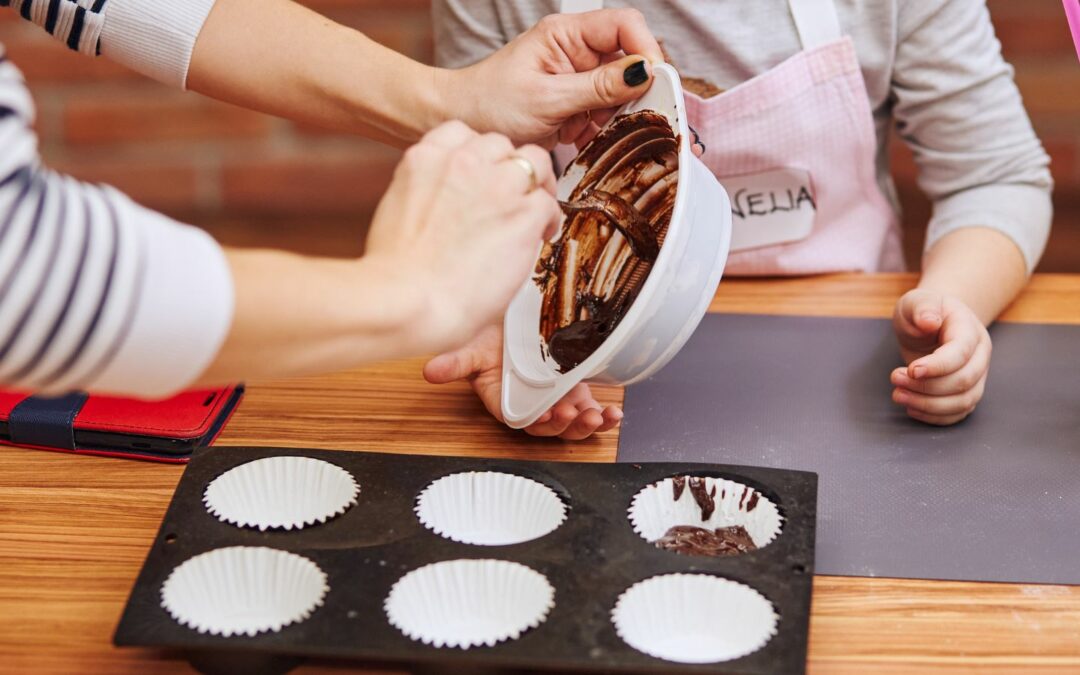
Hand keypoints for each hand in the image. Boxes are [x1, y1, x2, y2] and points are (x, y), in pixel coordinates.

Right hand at [364, 121, 559, 353]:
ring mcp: (496, 186)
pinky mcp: (522, 215)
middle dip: (508, 168)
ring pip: (536, 163)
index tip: (483, 174)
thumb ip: (427, 195)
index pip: (462, 133)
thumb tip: (445, 208)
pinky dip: (548, 220)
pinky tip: (540, 236)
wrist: (409, 303)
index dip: (478, 155)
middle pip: (501, 144)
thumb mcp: (397, 212)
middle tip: (511, 196)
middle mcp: (463, 163)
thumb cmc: (396, 275)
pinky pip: (548, 204)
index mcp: (426, 160)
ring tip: (532, 213)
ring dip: (536, 186)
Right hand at [423, 324, 622, 439]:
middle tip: (579, 416)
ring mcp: (555, 401)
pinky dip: (604, 415)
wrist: (513, 321)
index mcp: (507, 403)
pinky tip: (616, 412)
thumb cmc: (490, 338)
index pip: (522, 420)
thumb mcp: (473, 347)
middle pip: (551, 427)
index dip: (536, 422)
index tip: (549, 415)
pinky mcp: (574, 392)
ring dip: (588, 425)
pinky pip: (589, 410)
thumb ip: (456, 362)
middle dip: (567, 426)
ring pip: (572, 423)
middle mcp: (532, 407)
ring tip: (601, 417)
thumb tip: (430, 371)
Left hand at [439, 9, 662, 148]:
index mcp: (567, 34)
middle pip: (629, 60)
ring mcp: (578, 78)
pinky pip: (605, 114)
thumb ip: (597, 87)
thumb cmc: (490, 104)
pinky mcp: (576, 104)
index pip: (624, 24)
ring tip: (589, 131)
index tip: (653, 82)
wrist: (460, 125)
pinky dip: (600, 130)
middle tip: (629, 118)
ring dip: (615, 116)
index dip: (645, 49)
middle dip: (632, 91)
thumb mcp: (546, 99)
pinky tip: (579, 139)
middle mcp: (577, 51)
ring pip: (621, 92)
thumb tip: (644, 72)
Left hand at [890, 289, 991, 424]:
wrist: (933, 323)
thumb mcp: (917, 301)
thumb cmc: (924, 311)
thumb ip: (923, 307)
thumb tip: (929, 321)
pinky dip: (935, 416)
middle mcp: (979, 356)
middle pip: (964, 381)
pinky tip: (911, 408)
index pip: (961, 353)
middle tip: (894, 378)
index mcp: (970, 330)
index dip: (938, 366)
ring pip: (964, 401)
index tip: (911, 370)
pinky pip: (957, 413)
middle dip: (927, 386)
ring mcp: (976, 377)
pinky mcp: (966, 393)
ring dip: (928, 405)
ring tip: (898, 395)